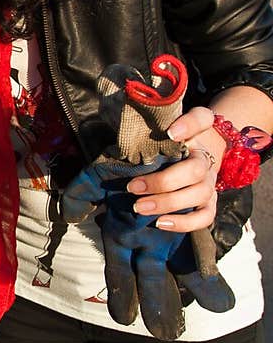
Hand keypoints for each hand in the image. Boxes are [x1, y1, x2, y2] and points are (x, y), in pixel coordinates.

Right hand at [61, 144, 233, 339]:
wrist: (148, 144)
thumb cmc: (120, 164)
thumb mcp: (95, 179)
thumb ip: (81, 195)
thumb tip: (71, 214)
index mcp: (121, 237)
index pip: (120, 272)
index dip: (123, 294)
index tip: (125, 319)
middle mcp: (144, 242)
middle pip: (151, 280)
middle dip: (158, 305)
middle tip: (165, 334)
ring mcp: (167, 236)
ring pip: (176, 273)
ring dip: (186, 294)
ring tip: (194, 321)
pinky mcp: (188, 223)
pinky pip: (197, 253)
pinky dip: (207, 275)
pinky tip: (219, 299)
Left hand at [125, 106, 223, 232]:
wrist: (197, 156)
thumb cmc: (171, 144)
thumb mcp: (163, 129)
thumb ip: (154, 125)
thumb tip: (154, 131)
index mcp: (197, 134)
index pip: (202, 119)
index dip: (190, 125)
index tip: (171, 133)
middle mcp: (206, 159)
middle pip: (195, 170)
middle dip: (162, 181)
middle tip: (132, 187)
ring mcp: (209, 183)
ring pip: (199, 194)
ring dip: (167, 203)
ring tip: (140, 207)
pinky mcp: (209, 204)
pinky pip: (205, 217)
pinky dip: (184, 223)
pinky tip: (160, 223)